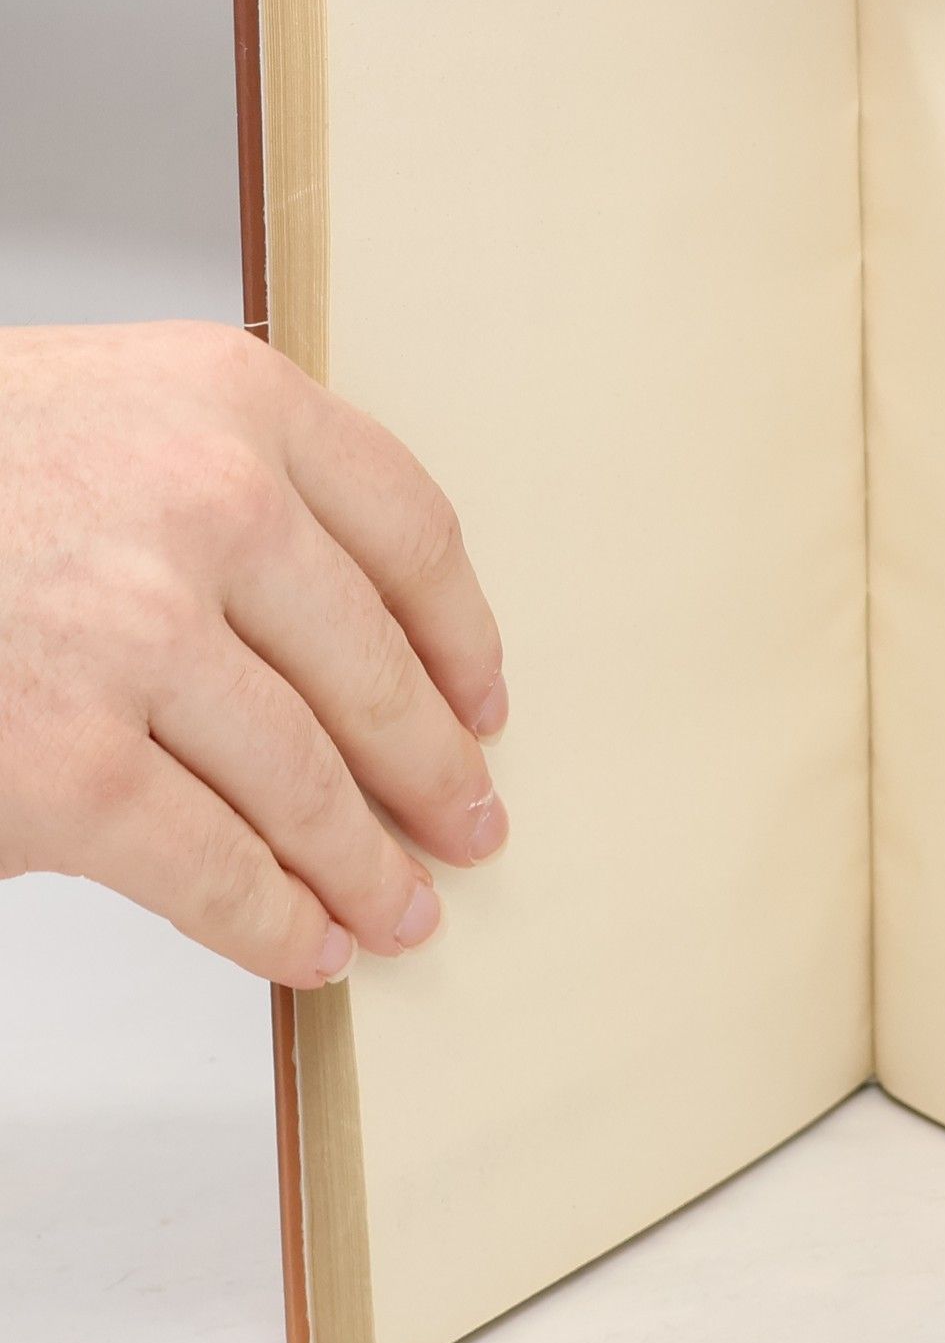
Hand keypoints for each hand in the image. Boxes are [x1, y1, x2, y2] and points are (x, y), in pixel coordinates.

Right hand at [0, 322, 508, 987]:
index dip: (461, 637)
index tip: (485, 699)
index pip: (413, 533)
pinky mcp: (61, 763)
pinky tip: (311, 946)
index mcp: (231, 397)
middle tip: (469, 823)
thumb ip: (223, 483)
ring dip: (368, 865)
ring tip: (404, 907)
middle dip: (432, 770)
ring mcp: (134, 632)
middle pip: (374, 671)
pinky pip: (214, 864)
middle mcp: (207, 501)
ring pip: (308, 783)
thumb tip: (350, 644)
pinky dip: (274, 920)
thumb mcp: (92, 408)